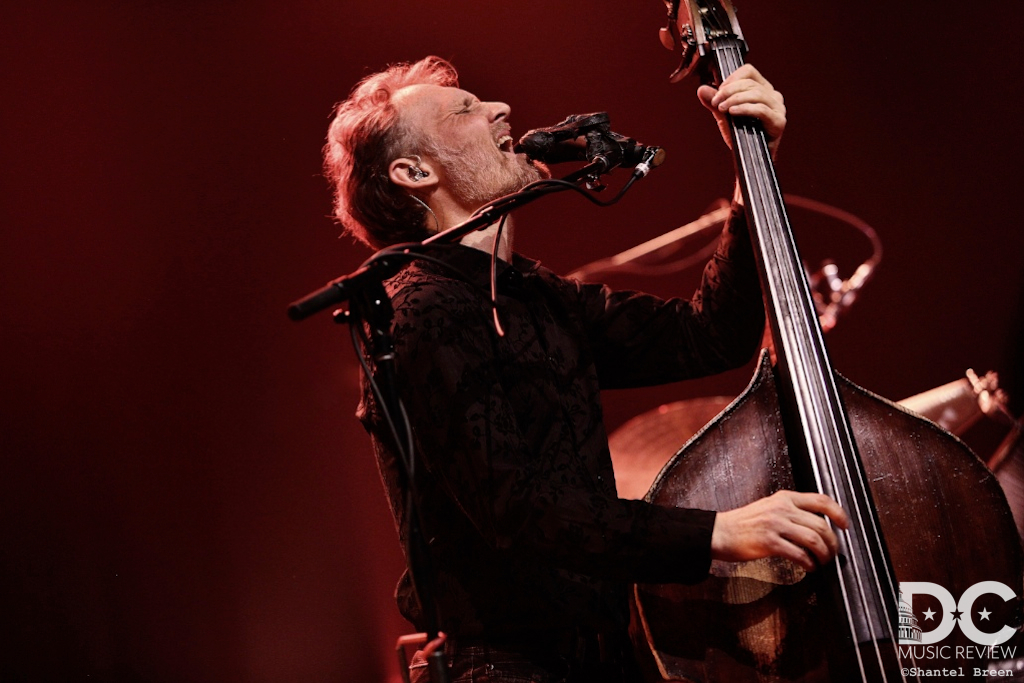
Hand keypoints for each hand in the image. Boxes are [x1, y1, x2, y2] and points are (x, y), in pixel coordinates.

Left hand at [697, 64, 785, 157]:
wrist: (747, 158)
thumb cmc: (740, 135)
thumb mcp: (724, 115)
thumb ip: (714, 102)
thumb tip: (702, 89)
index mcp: (762, 89)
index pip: (748, 71)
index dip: (731, 78)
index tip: (718, 91)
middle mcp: (773, 95)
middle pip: (750, 82)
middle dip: (729, 91)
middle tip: (716, 102)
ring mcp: (778, 108)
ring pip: (755, 94)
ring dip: (734, 99)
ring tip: (721, 108)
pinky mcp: (778, 121)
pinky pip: (761, 109)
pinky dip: (744, 109)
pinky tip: (732, 112)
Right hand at [710, 490, 848, 571]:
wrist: (719, 532)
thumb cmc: (743, 523)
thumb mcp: (769, 507)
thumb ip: (790, 511)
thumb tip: (816, 525)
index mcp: (784, 498)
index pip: (821, 500)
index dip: (839, 513)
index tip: (845, 525)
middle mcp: (781, 508)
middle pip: (821, 525)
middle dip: (832, 543)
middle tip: (832, 553)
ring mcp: (775, 525)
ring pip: (814, 539)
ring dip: (823, 555)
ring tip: (822, 562)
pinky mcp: (769, 542)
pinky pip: (799, 554)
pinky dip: (809, 563)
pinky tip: (809, 567)